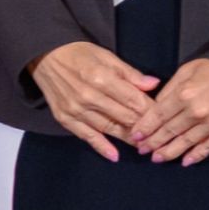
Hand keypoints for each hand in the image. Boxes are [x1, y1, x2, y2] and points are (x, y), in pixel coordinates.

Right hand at [29, 42, 157, 162]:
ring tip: (144, 146)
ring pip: (109, 128)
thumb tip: (154, 85)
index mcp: (101, 77)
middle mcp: (89, 96)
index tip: (164, 118)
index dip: (152, 111)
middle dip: (144, 127)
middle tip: (159, 136)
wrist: (44, 57)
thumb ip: (130, 73)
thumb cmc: (78, 54)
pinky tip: (114, 156)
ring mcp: (76, 109)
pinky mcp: (65, 118)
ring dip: (128, 139)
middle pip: (124, 117)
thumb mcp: (106, 56)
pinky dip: (101, 147)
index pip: (134, 100)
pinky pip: (87, 136)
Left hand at [126, 58, 208, 165]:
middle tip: (142, 150)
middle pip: (169, 132)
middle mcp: (198, 112)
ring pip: (186, 143)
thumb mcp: (186, 71)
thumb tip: (156, 108)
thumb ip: (169, 91)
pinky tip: (185, 161)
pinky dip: (196, 156)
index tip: (135, 136)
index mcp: (184, 95)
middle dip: (153, 143)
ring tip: (158, 158)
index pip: (158, 117)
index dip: (144, 128)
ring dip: (170, 152)